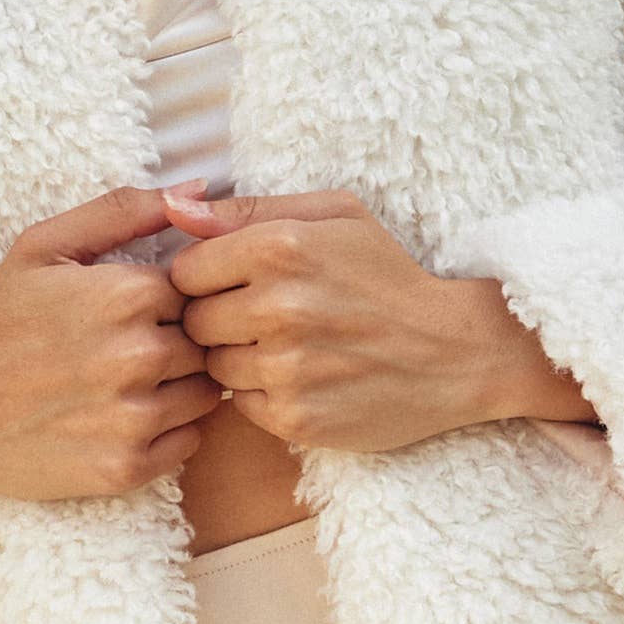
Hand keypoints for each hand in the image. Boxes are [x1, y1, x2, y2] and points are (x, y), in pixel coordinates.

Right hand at [0, 182, 223, 500]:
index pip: (200, 288)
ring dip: (179, 386)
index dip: (171, 298)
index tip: (134, 310)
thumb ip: (123, 211)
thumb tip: (198, 189)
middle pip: (206, 341)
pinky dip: (168, 431)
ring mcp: (136, 416)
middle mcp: (140, 355)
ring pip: (205, 392)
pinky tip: (122, 417)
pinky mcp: (129, 467)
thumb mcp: (45, 247)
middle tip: (126, 349)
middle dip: (178, 341)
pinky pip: (190, 440)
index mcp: (128, 294)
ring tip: (125, 383)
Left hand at [161, 187, 601, 453]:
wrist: (454, 351)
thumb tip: (170, 206)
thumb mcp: (332, 216)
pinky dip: (262, 393)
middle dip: (218, 318)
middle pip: (191, 321)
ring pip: (213, 365)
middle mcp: (279, 307)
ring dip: (239, 357)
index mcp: (280, 247)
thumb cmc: (387, 276)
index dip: (206, 277)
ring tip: (287, 346)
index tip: (237, 282)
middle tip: (263, 316)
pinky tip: (301, 376)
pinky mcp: (295, 417)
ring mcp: (286, 367)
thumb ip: (245, 209)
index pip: (184, 269)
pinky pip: (240, 404)